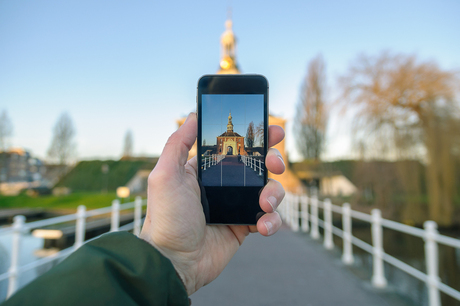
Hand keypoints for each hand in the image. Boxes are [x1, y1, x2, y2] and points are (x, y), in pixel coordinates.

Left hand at [140, 112, 285, 294]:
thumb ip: (178, 144)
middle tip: (275, 164)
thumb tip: (193, 115)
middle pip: (258, 165)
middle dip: (273, 160)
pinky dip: (272, 220)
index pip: (235, 147)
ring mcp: (235, 206)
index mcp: (206, 170)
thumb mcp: (165, 175)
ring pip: (269, 190)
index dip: (256, 138)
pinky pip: (268, 218)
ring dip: (274, 193)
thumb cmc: (166, 219)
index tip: (273, 131)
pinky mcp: (244, 226)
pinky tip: (262, 226)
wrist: (174, 262)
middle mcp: (223, 185)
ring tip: (264, 204)